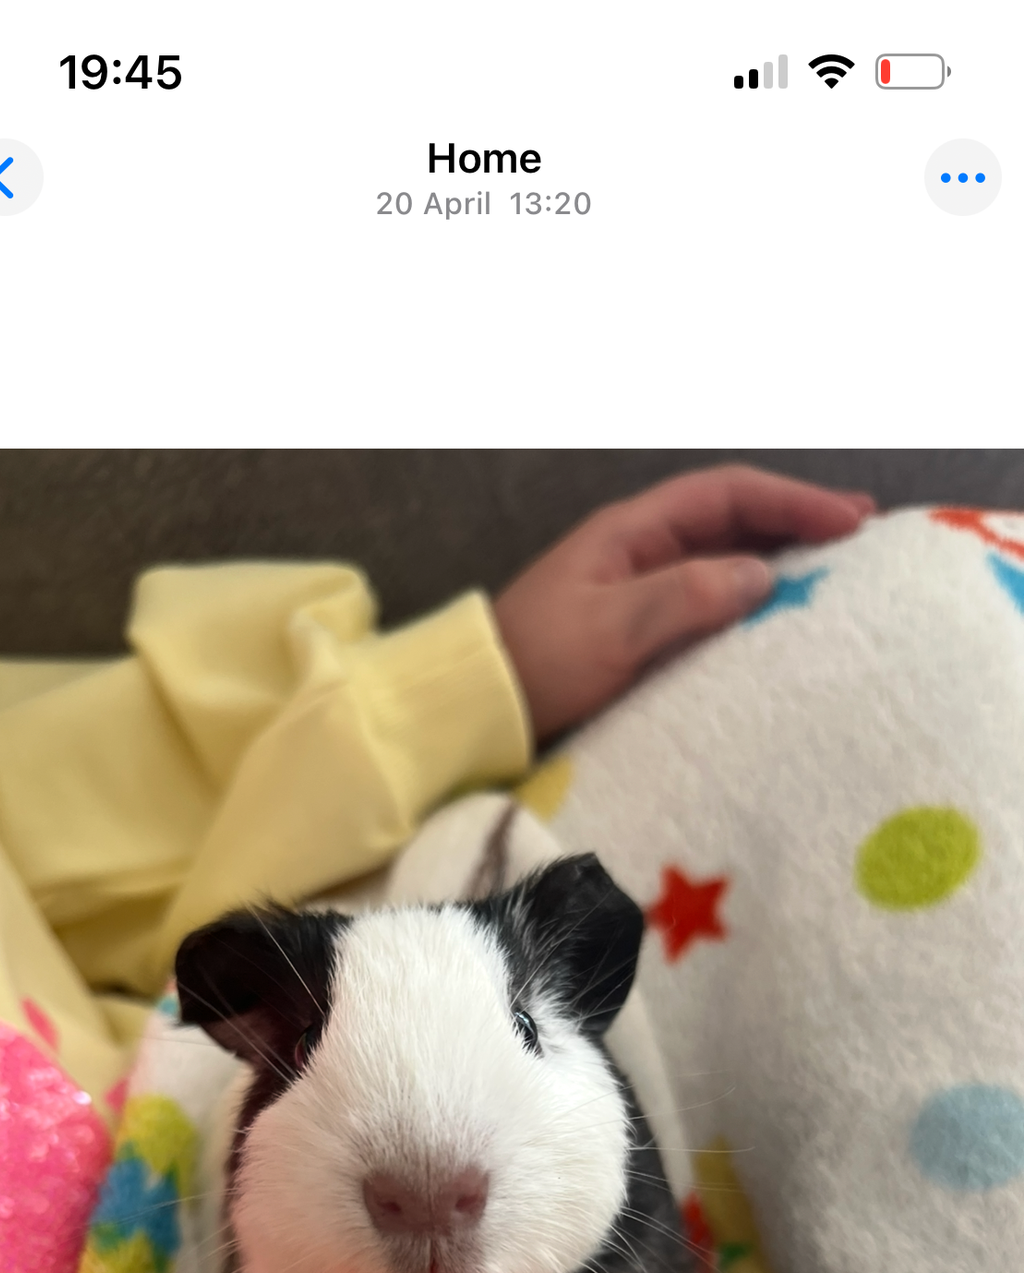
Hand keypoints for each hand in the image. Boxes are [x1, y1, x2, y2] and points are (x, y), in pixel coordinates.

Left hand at [493, 463, 875, 739]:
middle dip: (796, 522)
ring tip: (834, 575)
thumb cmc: (537, 666)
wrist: (474, 712)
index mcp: (630, 533)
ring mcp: (635, 591)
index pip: (727, 495)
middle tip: (862, 537)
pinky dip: (748, 603)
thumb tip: (765, 575)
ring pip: (721, 562)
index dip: (792, 500)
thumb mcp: (614, 629)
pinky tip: (776, 622)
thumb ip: (688, 596)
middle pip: (731, 520)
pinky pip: (704, 604)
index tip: (850, 521)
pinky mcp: (633, 635)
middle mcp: (637, 551)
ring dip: (778, 561)